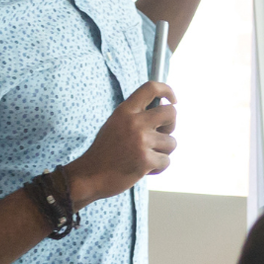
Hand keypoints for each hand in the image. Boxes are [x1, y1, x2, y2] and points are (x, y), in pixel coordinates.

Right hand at [68, 82, 176, 203]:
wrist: (90, 176)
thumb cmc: (105, 152)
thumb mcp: (116, 124)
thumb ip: (137, 116)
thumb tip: (165, 108)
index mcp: (125, 111)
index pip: (150, 88)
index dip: (167, 90)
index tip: (173, 100)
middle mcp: (134, 122)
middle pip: (171, 113)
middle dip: (171, 125)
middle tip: (161, 134)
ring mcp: (140, 141)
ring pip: (172, 142)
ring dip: (163, 151)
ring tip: (145, 156)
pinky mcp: (145, 160)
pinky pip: (166, 161)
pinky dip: (158, 167)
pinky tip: (144, 169)